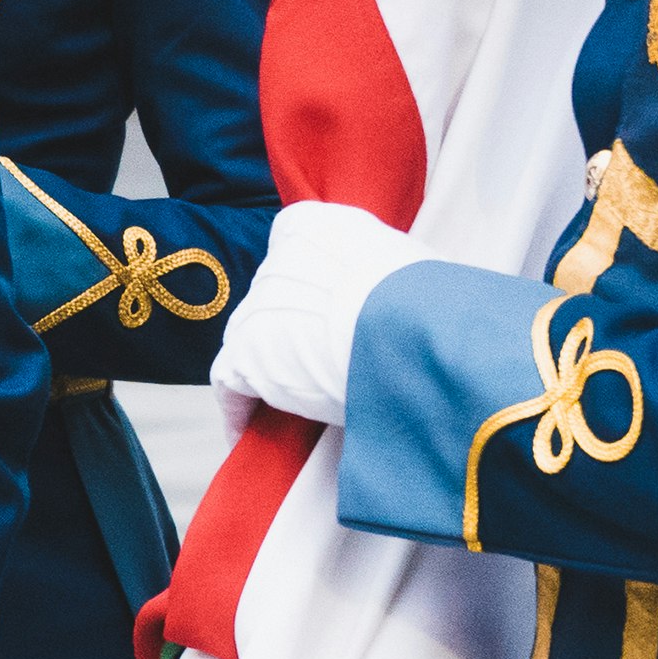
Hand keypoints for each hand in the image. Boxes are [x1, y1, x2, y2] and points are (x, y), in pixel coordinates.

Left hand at [208, 200, 420, 428]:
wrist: (404, 329)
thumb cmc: (427, 299)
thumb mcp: (406, 262)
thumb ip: (380, 270)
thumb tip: (395, 295)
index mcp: (312, 226)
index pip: (295, 249)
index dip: (311, 286)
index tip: (329, 314)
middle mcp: (275, 259)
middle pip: (274, 299)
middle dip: (295, 330)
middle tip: (324, 365)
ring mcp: (255, 306)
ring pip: (252, 340)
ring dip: (271, 369)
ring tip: (298, 404)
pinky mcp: (243, 355)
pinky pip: (230, 385)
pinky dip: (241, 409)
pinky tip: (256, 432)